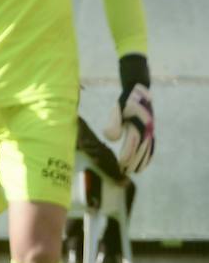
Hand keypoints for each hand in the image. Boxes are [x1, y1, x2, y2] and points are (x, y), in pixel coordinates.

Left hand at [105, 58, 153, 172]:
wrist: (139, 91)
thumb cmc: (125, 101)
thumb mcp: (117, 109)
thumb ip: (114, 123)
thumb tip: (111, 138)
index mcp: (139, 124)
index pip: (133, 144)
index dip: (127, 154)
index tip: (120, 164)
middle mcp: (147, 129)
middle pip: (141, 149)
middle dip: (133, 161)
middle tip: (124, 172)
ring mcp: (151, 130)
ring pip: (147, 149)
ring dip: (142, 161)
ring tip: (135, 171)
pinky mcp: (151, 130)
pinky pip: (152, 145)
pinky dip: (149, 155)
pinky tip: (145, 163)